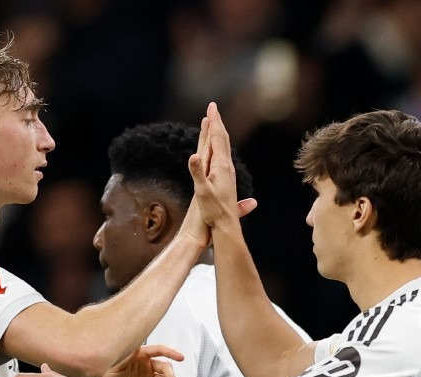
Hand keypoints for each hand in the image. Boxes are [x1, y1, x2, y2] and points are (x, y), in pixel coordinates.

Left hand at [90, 344, 180, 376]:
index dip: (171, 352)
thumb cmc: (101, 373)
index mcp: (139, 353)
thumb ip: (125, 353)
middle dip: (171, 376)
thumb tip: (135, 346)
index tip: (181, 358)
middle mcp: (145, 364)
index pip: (159, 350)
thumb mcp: (113, 361)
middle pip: (165, 367)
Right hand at [183, 102, 258, 240]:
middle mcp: (227, 167)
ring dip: (219, 132)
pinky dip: (220, 146)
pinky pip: (223, 156)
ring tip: (215, 122)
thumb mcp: (202, 192)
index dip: (213, 122)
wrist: (226, 226)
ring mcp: (228, 173)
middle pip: (223, 139)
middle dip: (217, 122)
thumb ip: (198, 173)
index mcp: (221, 167)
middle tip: (213, 107)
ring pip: (224, 147)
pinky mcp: (226, 179)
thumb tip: (193, 155)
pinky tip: (219, 148)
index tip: (211, 107)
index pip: (217, 139)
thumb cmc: (213, 211)